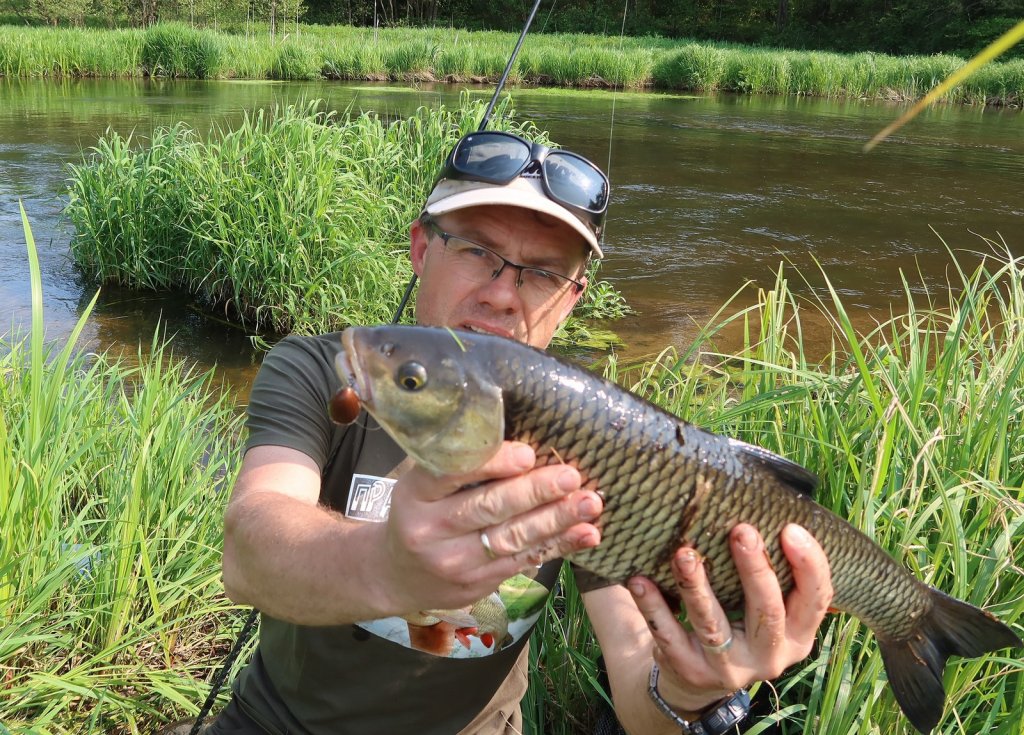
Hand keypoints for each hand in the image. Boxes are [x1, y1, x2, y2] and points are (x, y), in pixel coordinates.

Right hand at [381, 441, 602, 613]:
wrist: (396, 574)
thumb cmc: (421, 512)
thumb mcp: (422, 484)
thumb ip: (461, 465)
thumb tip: (525, 442)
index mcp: (415, 493)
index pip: (453, 474)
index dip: (494, 464)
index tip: (528, 453)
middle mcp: (430, 530)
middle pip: (489, 508)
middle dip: (535, 491)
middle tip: (571, 476)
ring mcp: (454, 562)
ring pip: (512, 538)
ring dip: (556, 520)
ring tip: (589, 503)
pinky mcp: (477, 585)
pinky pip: (523, 562)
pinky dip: (559, 546)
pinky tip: (587, 533)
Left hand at [627, 523, 832, 713]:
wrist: (696, 680)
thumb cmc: (736, 622)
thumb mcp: (764, 607)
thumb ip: (772, 571)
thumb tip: (764, 505)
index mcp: (798, 635)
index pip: (817, 600)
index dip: (809, 565)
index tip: (791, 528)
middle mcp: (771, 656)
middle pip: (768, 611)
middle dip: (755, 569)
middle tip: (742, 530)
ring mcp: (730, 668)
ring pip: (713, 624)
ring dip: (697, 586)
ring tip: (684, 554)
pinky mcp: (690, 671)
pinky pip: (669, 636)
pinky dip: (654, 607)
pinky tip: (641, 580)